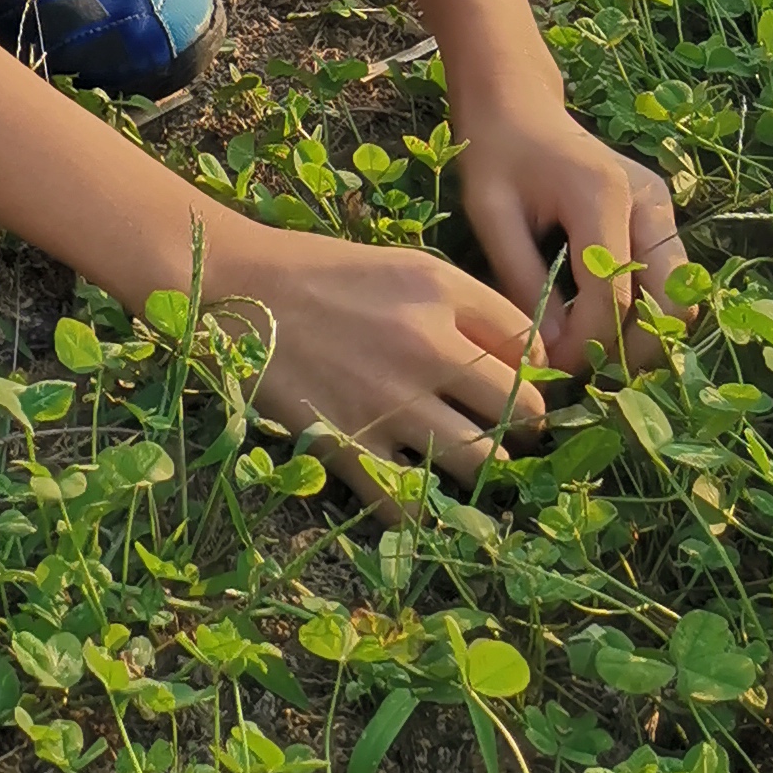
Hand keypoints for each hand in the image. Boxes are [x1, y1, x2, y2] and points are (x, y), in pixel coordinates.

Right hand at [208, 219, 546, 493]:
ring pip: (481, 466)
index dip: (536, 375)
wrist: (237, 289)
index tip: (520, 387)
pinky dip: (418, 505)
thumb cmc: (326, 275)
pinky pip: (412, 504)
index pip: (533, 351)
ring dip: (480, 468)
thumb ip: (470, 308)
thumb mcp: (406, 268)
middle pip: (522, 413)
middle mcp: (426, 348)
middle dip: (523, 428)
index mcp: (442, 293)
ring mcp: (388, 402)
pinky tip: (410, 485)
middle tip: (503, 430)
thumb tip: (531, 364)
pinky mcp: (347, 446)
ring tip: (460, 458)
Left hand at [447, 60, 689, 379]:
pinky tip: (598, 324)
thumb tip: (554, 350)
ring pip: (680, 295)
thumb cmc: (497, 154)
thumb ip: (524, 279)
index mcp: (603, 194)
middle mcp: (649, 201)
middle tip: (583, 370)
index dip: (589, 344)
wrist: (517, 105)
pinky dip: (644, 313)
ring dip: (644, 335)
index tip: (553, 368)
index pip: (616, 295)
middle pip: (673, 300)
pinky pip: (667, 280)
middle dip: (633, 348)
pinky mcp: (660, 217)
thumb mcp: (491, 214)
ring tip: (590, 353)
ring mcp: (662, 208)